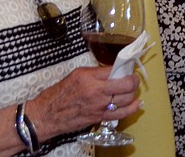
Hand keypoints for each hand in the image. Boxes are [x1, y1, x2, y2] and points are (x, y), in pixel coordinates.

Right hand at [25, 66, 140, 141]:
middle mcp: (97, 91)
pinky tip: (137, 103)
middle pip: (126, 84)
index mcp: (89, 77)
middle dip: (133, 79)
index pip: (115, 69)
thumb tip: (112, 71)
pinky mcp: (100, 117)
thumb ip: (95, 73)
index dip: (124, 68)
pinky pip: (122, 113)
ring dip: (133, 92)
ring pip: (127, 98)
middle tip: (132, 78)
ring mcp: (100, 106)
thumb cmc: (59, 94)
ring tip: (131, 89)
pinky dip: (132, 108)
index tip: (126, 68)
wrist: (47, 115)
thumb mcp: (76, 75)